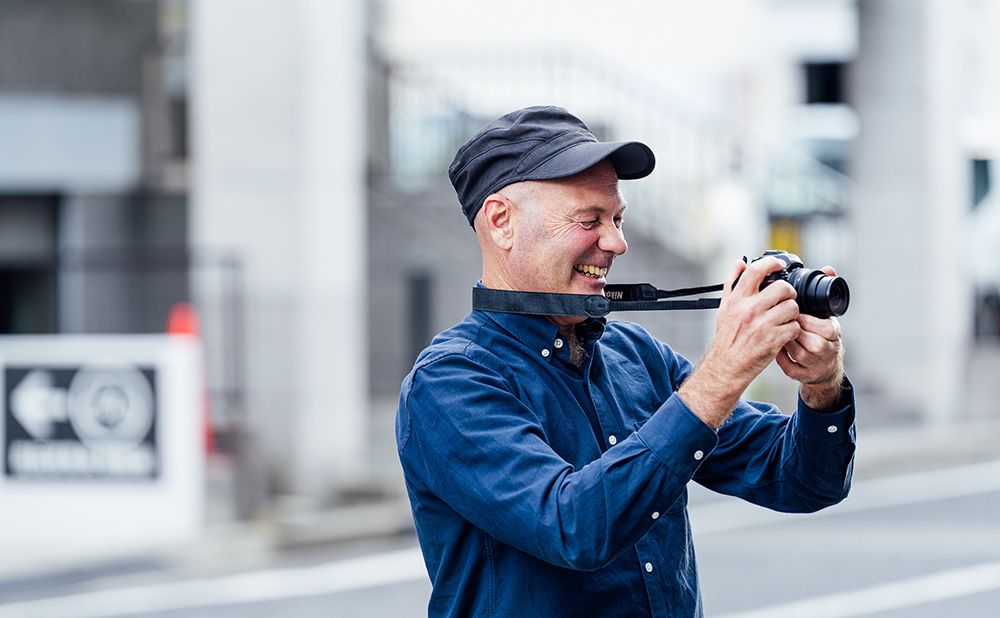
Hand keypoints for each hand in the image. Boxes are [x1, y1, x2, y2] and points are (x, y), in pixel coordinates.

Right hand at [678, 257, 801, 426]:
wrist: (727, 366)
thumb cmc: (727, 337)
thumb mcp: (724, 307)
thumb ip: (732, 283)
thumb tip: (740, 263)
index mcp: (737, 299)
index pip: (756, 270)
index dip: (772, 263)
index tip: (780, 264)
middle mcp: (750, 309)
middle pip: (783, 288)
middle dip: (789, 293)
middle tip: (786, 299)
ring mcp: (763, 325)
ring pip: (792, 307)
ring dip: (793, 313)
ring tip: (784, 318)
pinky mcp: (774, 340)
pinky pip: (795, 327)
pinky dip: (793, 330)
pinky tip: (784, 333)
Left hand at [775, 266, 844, 408]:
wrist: (821, 364)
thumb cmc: (817, 332)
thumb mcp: (821, 312)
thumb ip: (822, 290)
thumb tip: (828, 269)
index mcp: (832, 330)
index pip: (823, 325)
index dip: (804, 319)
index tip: (793, 313)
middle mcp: (827, 348)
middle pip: (810, 339)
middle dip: (793, 330)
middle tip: (778, 322)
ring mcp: (814, 363)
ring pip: (798, 352)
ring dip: (784, 342)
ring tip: (775, 333)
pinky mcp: (802, 374)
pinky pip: (789, 366)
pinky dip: (781, 358)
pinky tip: (775, 348)